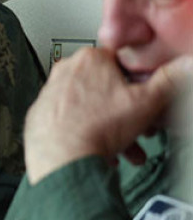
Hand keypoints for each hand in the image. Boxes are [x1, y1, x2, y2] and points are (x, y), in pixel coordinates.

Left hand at [24, 50, 192, 183]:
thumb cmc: (98, 129)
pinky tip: (101, 150)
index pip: (123, 64)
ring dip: (111, 128)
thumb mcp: (147, 101)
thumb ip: (169, 80)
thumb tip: (186, 66)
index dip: (140, 85)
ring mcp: (49, 94)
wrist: (63, 160)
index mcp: (90, 59)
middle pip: (106, 89)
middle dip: (127, 112)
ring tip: (124, 147)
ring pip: (90, 108)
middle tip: (139, 128)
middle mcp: (65, 72)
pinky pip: (70, 121)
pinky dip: (86, 134)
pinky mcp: (40, 116)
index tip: (147, 101)